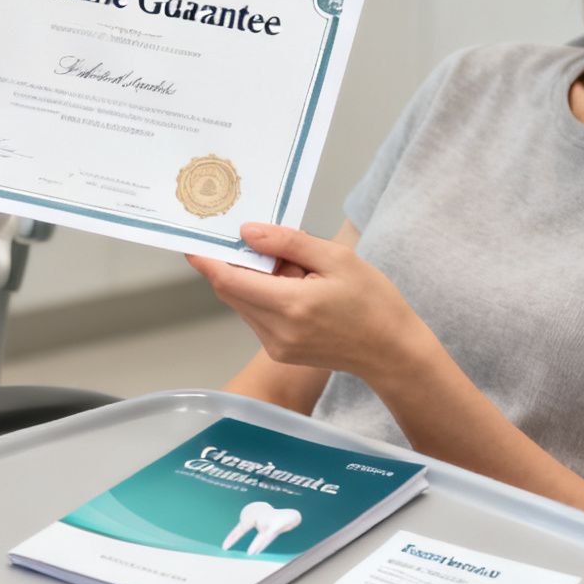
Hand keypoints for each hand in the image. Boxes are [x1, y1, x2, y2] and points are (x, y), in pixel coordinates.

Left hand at [188, 223, 434, 381]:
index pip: (228, 280)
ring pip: (243, 303)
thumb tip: (248, 232)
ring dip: (253, 279)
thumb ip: (289, 244)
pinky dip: (264, 295)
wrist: (392, 351)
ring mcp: (276, 346)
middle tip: (260, 240)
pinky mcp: (280, 351)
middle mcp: (276, 331)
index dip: (206, 259)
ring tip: (295, 268)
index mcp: (290, 305)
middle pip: (230, 291)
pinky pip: (256, 316)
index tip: (191, 240)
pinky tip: (296, 286)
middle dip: (236, 262)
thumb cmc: (373, 302)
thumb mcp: (337, 258)